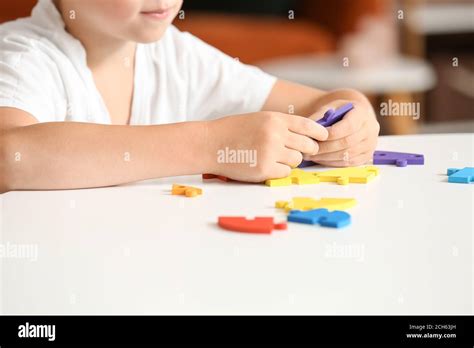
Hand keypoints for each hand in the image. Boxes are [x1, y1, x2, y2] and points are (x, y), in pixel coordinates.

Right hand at [206, 111, 327, 181]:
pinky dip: (279, 172)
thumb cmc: (234, 131)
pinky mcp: (264, 169)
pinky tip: (266, 166)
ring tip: (274, 158)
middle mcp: (276, 134)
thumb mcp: (259, 119)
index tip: (323, 138)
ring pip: (296, 160)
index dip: (319, 133)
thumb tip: (306, 137)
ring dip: (290, 161)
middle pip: (307, 146)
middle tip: (299, 152)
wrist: (210, 144)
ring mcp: (270, 152)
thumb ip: (281, 125)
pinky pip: (284, 173)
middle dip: (306, 150)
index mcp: (275, 119)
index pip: (308, 126)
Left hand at [304, 99, 379, 166]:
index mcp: (362, 113)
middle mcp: (371, 128)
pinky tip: (321, 160)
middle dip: (326, 147)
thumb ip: (320, 116)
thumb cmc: (340, 112)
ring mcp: (370, 144)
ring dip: (327, 157)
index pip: (349, 126)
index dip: (332, 133)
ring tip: (312, 156)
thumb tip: (307, 129)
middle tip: (310, 150)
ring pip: (347, 155)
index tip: (316, 137)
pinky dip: (333, 163)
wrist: (355, 118)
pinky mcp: (367, 156)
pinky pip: (349, 163)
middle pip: (347, 142)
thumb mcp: (331, 107)